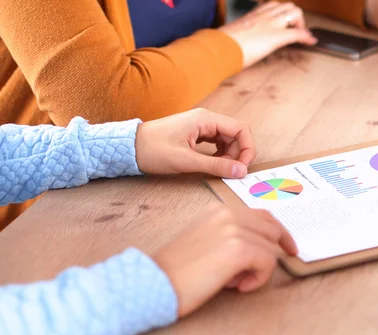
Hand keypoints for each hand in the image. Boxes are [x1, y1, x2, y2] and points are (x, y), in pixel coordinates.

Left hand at [135, 108, 254, 178]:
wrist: (130, 147)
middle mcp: (205, 118)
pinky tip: (213, 163)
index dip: (247, 148)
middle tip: (230, 171)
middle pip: (235, 134)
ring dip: (229, 154)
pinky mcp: (194, 133)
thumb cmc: (154, 151)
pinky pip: (216, 141)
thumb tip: (240, 172)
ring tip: (219, 169)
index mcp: (205, 119)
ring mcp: (200, 125)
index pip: (240, 129)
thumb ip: (216, 166)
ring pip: (227, 138)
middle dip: (238, 153)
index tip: (243, 167)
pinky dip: (220, 153)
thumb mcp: (187, 161)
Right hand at [153, 205, 297, 316]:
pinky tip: (238, 287)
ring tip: (233, 282)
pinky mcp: (238, 249)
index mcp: (219, 210)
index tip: (289, 248)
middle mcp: (228, 214)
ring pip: (270, 249)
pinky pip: (268, 263)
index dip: (279, 233)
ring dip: (258, 271)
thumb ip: (230, 236)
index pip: (262, 215)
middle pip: (272, 230)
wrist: (156, 281)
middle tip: (255, 276)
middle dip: (270, 254)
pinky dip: (258, 279)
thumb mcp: (204, 241)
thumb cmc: (177, 270)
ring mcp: (234, 229)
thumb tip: (262, 248)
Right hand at [219, 1, 316, 67]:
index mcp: (252, 16)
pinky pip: (297, 33)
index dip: (281, 14)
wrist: (219, 48)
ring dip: (300, 24)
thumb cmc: (220, 45)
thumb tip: (232, 45)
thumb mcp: (230, 37)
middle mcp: (263, 16)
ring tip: (300, 35)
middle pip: (286, 6)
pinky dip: (306, 37)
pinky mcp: (276, 37)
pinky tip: (311, 42)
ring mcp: (270, 25)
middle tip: (293, 30)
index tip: (283, 23)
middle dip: (294, 17)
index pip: (271, 6)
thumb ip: (237, 37)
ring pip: (294, 13)